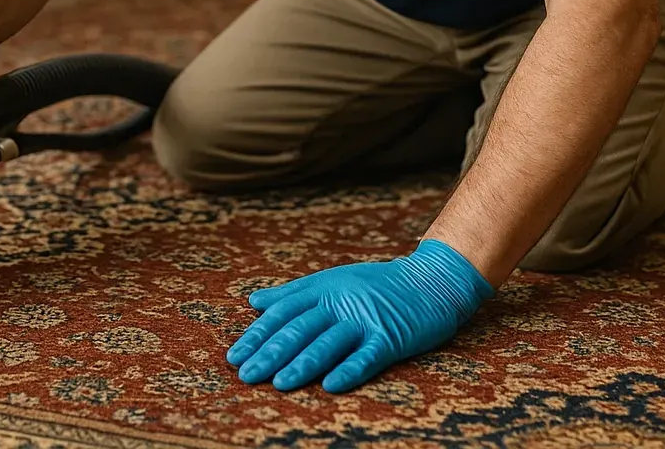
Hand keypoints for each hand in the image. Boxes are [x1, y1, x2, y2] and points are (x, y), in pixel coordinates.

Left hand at [226, 238, 492, 393]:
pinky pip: (367, 355)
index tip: (235, 356)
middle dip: (270, 353)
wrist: (430, 280)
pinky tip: (331, 385)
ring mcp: (365, 320)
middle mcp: (339, 303)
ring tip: (279, 383)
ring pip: (328, 343)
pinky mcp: (390, 337)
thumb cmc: (376, 285)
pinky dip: (349, 370)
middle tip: (247, 374)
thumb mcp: (331, 281)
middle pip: (299, 329)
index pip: (282, 313)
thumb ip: (292, 293)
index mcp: (322, 290)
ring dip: (302, 364)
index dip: (257, 335)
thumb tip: (255, 302)